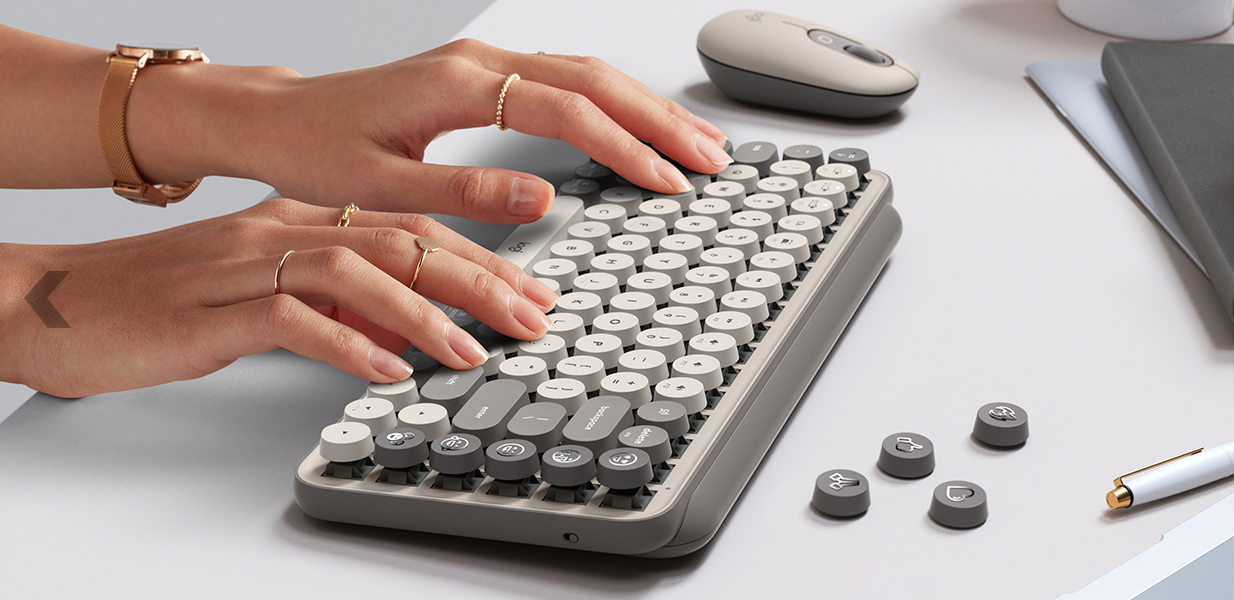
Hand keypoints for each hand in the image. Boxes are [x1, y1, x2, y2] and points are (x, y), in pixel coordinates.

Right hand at [0, 198, 554, 397]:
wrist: (54, 302)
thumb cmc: (163, 302)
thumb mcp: (267, 298)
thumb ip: (337, 306)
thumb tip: (405, 329)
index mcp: (297, 221)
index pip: (406, 227)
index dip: (477, 257)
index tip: (528, 290)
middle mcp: (279, 231)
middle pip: (398, 241)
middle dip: (477, 279)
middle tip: (530, 316)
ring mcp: (245, 266)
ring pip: (356, 269)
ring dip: (423, 312)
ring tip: (472, 349)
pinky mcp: (210, 311)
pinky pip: (291, 318)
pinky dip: (346, 342)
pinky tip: (386, 366)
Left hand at [130, 39, 731, 222]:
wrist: (277, 119)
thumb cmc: (316, 152)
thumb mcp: (383, 187)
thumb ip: (466, 193)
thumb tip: (542, 199)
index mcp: (459, 86)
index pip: (568, 111)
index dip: (626, 147)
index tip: (669, 180)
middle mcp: (479, 63)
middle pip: (595, 79)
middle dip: (660, 119)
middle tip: (711, 157)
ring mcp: (484, 63)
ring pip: (587, 72)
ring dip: (644, 107)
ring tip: (693, 142)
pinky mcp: (482, 73)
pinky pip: (565, 78)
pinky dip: (612, 102)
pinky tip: (636, 124)